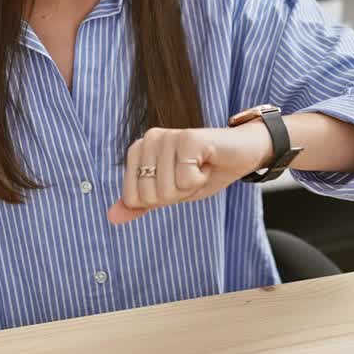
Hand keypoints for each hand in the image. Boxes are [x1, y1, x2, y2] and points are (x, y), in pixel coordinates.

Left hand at [107, 124, 272, 224]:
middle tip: (191, 175)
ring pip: (166, 189)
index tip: (177, 182)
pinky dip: (200, 180)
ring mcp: (168, 136)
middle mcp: (149, 138)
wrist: (241, 154)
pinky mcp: (188, 138)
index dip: (161, 199)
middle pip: (149, 196)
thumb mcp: (170, 192)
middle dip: (176, 194)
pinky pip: (185, 179)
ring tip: (200, 168)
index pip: (133, 198)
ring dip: (190, 187)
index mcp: (138, 150)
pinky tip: (208, 163)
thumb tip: (111, 217)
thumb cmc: (204, 172)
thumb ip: (141, 202)